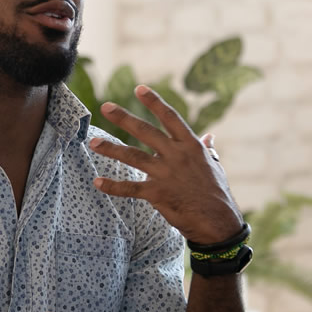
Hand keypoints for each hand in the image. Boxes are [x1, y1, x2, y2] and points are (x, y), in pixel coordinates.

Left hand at [89, 85, 243, 244]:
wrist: (218, 222)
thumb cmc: (216, 192)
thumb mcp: (214, 166)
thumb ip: (207, 149)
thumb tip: (209, 136)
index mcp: (190, 145)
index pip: (170, 118)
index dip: (155, 102)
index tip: (139, 88)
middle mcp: (176, 155)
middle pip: (146, 131)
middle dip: (124, 118)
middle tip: (105, 107)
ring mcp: (166, 174)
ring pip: (133, 157)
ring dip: (111, 149)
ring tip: (93, 142)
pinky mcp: (157, 194)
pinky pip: (130, 188)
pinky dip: (113, 186)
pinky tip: (97, 183)